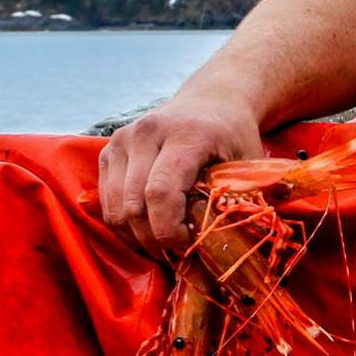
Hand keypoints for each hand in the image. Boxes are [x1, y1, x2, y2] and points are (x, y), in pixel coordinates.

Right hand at [97, 95, 264, 257]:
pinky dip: (124, 223)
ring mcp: (123, 139)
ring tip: (164, 245)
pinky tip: (149, 228)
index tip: (189, 247)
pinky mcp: (109, 150)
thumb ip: (242, 196)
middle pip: (134, 204)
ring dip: (136, 236)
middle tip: (177, 255)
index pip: (161, 192)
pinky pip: (107, 200)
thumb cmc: (233, 135)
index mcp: (186, 134)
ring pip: (115, 206)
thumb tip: (235, 245)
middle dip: (154, 239)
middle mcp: (147, 132)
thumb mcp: (248, 160)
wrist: (212, 100)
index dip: (169, 230)